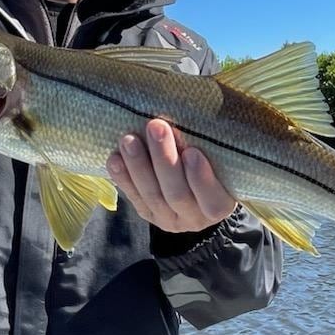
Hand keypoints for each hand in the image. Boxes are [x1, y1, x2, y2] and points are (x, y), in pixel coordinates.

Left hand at [106, 118, 236, 231]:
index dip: (202, 178)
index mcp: (220, 206)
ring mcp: (168, 219)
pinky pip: (133, 197)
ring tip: (129, 139)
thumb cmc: (213, 165)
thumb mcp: (219, 161)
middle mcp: (195, 218)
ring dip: (139, 165)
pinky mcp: (147, 213)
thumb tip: (188, 115)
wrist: (196, 191)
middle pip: (177, 193)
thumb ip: (209, 148)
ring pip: (151, 195)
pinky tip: (114, 158)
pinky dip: (123, 177)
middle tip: (157, 126)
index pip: (213, 199)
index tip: (192, 151)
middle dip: (164, 160)